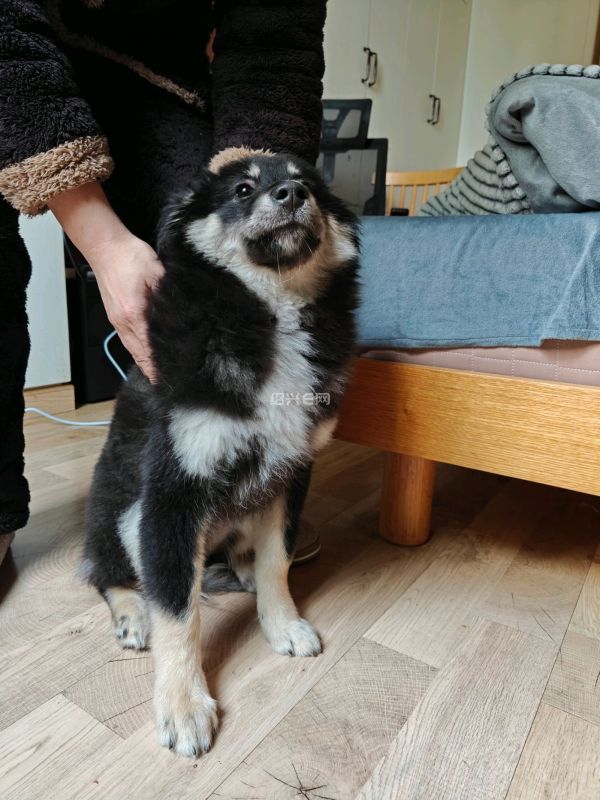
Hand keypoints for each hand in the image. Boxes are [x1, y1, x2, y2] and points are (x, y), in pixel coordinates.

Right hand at [88, 234, 163, 382]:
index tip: (171, 377)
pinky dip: (137, 351)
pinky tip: (146, 356)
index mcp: (136, 314)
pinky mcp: (115, 316)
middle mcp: (124, 322)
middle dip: (153, 371)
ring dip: (145, 363)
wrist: (105, 246)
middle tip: (168, 382)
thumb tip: (184, 314)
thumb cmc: (130, 256)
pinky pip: (127, 340)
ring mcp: (117, 321)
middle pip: (140, 356)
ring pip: (132, 350)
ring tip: (158, 376)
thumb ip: (171, 296)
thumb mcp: (158, 273)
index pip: (150, 349)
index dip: (160, 365)